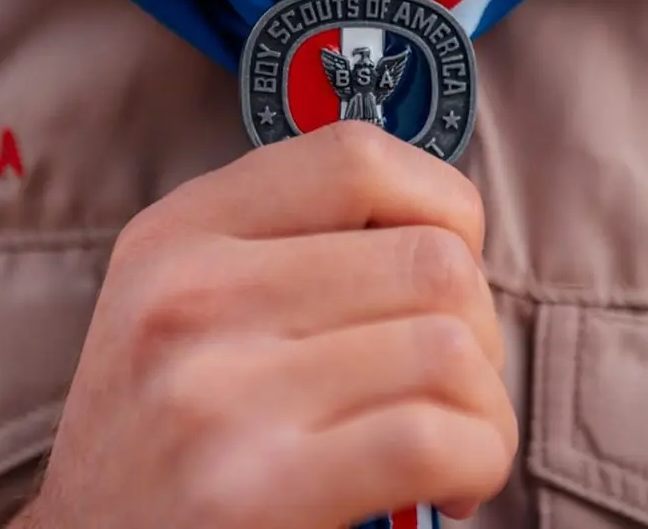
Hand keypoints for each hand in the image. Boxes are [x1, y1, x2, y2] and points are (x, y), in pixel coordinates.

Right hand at [15, 123, 515, 528]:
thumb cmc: (161, 436)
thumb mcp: (179, 306)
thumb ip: (287, 248)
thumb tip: (448, 236)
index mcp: (179, 234)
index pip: (358, 157)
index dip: (444, 208)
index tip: (449, 270)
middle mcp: (190, 298)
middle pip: (431, 262)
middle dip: (480, 328)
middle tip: (454, 385)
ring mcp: (217, 392)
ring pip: (449, 350)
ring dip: (486, 406)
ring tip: (454, 441)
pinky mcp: (252, 489)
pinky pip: (431, 439)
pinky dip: (478, 461)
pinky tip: (451, 485)